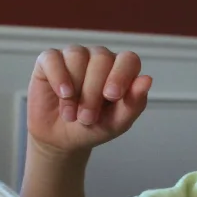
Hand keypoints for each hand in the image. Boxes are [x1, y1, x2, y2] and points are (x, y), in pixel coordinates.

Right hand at [27, 45, 150, 152]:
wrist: (62, 139)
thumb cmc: (93, 128)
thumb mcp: (117, 122)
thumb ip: (134, 103)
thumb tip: (147, 80)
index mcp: (120, 70)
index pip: (128, 59)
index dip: (121, 74)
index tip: (111, 96)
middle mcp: (99, 58)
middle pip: (101, 59)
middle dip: (93, 92)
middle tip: (87, 118)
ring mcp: (74, 56)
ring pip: (77, 56)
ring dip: (75, 90)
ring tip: (71, 115)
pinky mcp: (49, 61)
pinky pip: (53, 58)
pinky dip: (58, 77)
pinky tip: (62, 94)